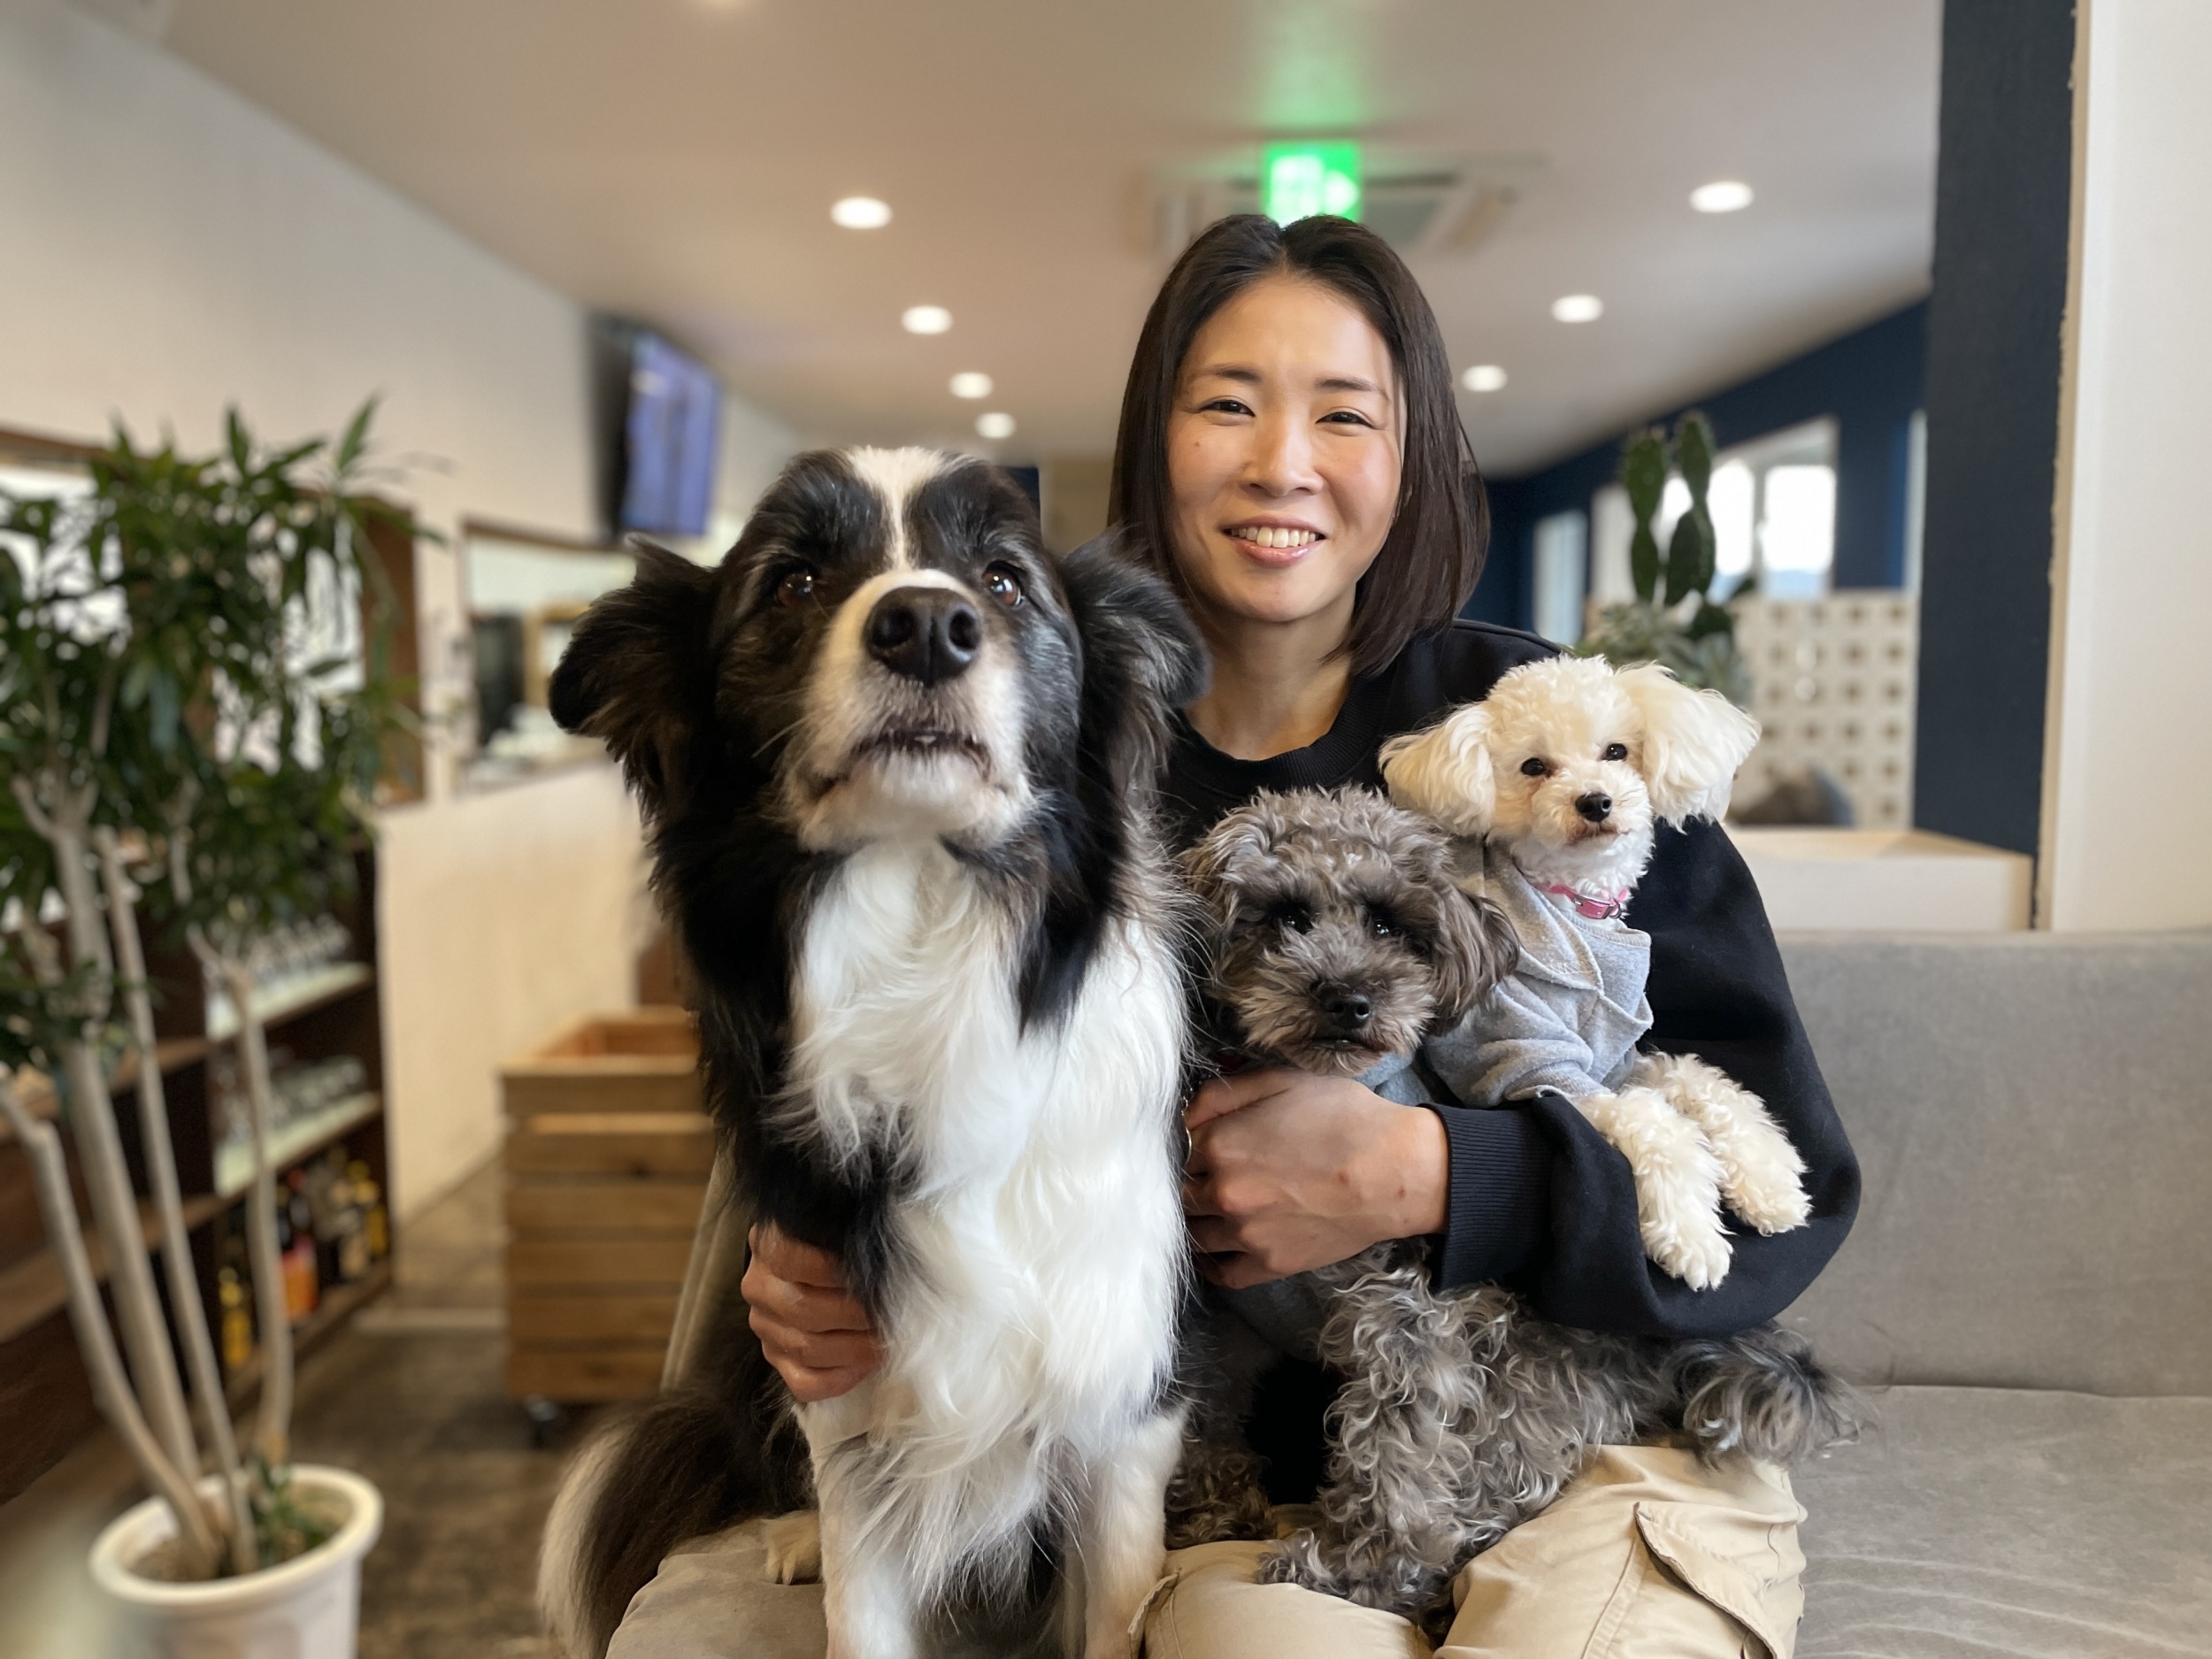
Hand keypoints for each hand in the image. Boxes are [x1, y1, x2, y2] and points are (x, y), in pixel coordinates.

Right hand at [742, 1224, 882, 1402]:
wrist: (818, 1261)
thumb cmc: (838, 1243)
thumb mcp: (838, 1228)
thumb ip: (848, 1237)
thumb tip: (882, 1260)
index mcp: (768, 1244)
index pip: (792, 1260)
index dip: (836, 1271)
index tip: (874, 1274)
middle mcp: (759, 1287)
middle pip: (804, 1309)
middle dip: (856, 1315)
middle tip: (892, 1313)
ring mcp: (765, 1326)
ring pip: (806, 1349)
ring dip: (856, 1348)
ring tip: (887, 1338)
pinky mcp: (776, 1359)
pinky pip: (804, 1383)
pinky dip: (841, 1379)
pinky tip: (866, 1365)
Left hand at [1182, 1067, 1449, 1288]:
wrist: (1395, 1171)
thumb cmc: (1345, 1119)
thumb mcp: (1282, 1081)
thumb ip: (1222, 1093)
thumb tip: (1185, 1113)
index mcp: (1220, 1145)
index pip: (1179, 1148)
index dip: (1194, 1143)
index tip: (1208, 1142)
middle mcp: (1223, 1193)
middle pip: (1182, 1192)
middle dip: (1194, 1181)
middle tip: (1216, 1173)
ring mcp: (1244, 1234)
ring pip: (1195, 1231)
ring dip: (1201, 1218)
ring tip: (1220, 1206)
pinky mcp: (1269, 1264)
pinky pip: (1221, 1272)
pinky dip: (1212, 1261)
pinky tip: (1218, 1246)